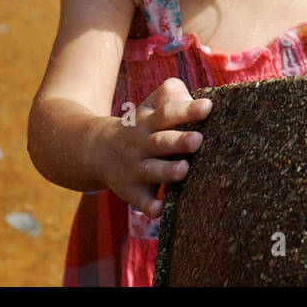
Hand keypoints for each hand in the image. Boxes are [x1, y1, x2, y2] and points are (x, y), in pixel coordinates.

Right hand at [91, 78, 211, 217]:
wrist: (99, 151)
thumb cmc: (142, 127)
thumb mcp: (150, 106)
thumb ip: (171, 96)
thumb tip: (199, 99)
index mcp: (149, 122)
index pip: (168, 113)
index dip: (187, 110)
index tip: (208, 106)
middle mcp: (142, 145)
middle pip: (161, 142)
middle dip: (179, 141)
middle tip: (198, 139)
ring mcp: (135, 169)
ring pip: (151, 170)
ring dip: (167, 171)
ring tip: (184, 169)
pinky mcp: (132, 191)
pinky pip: (140, 200)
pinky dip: (148, 205)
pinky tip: (159, 210)